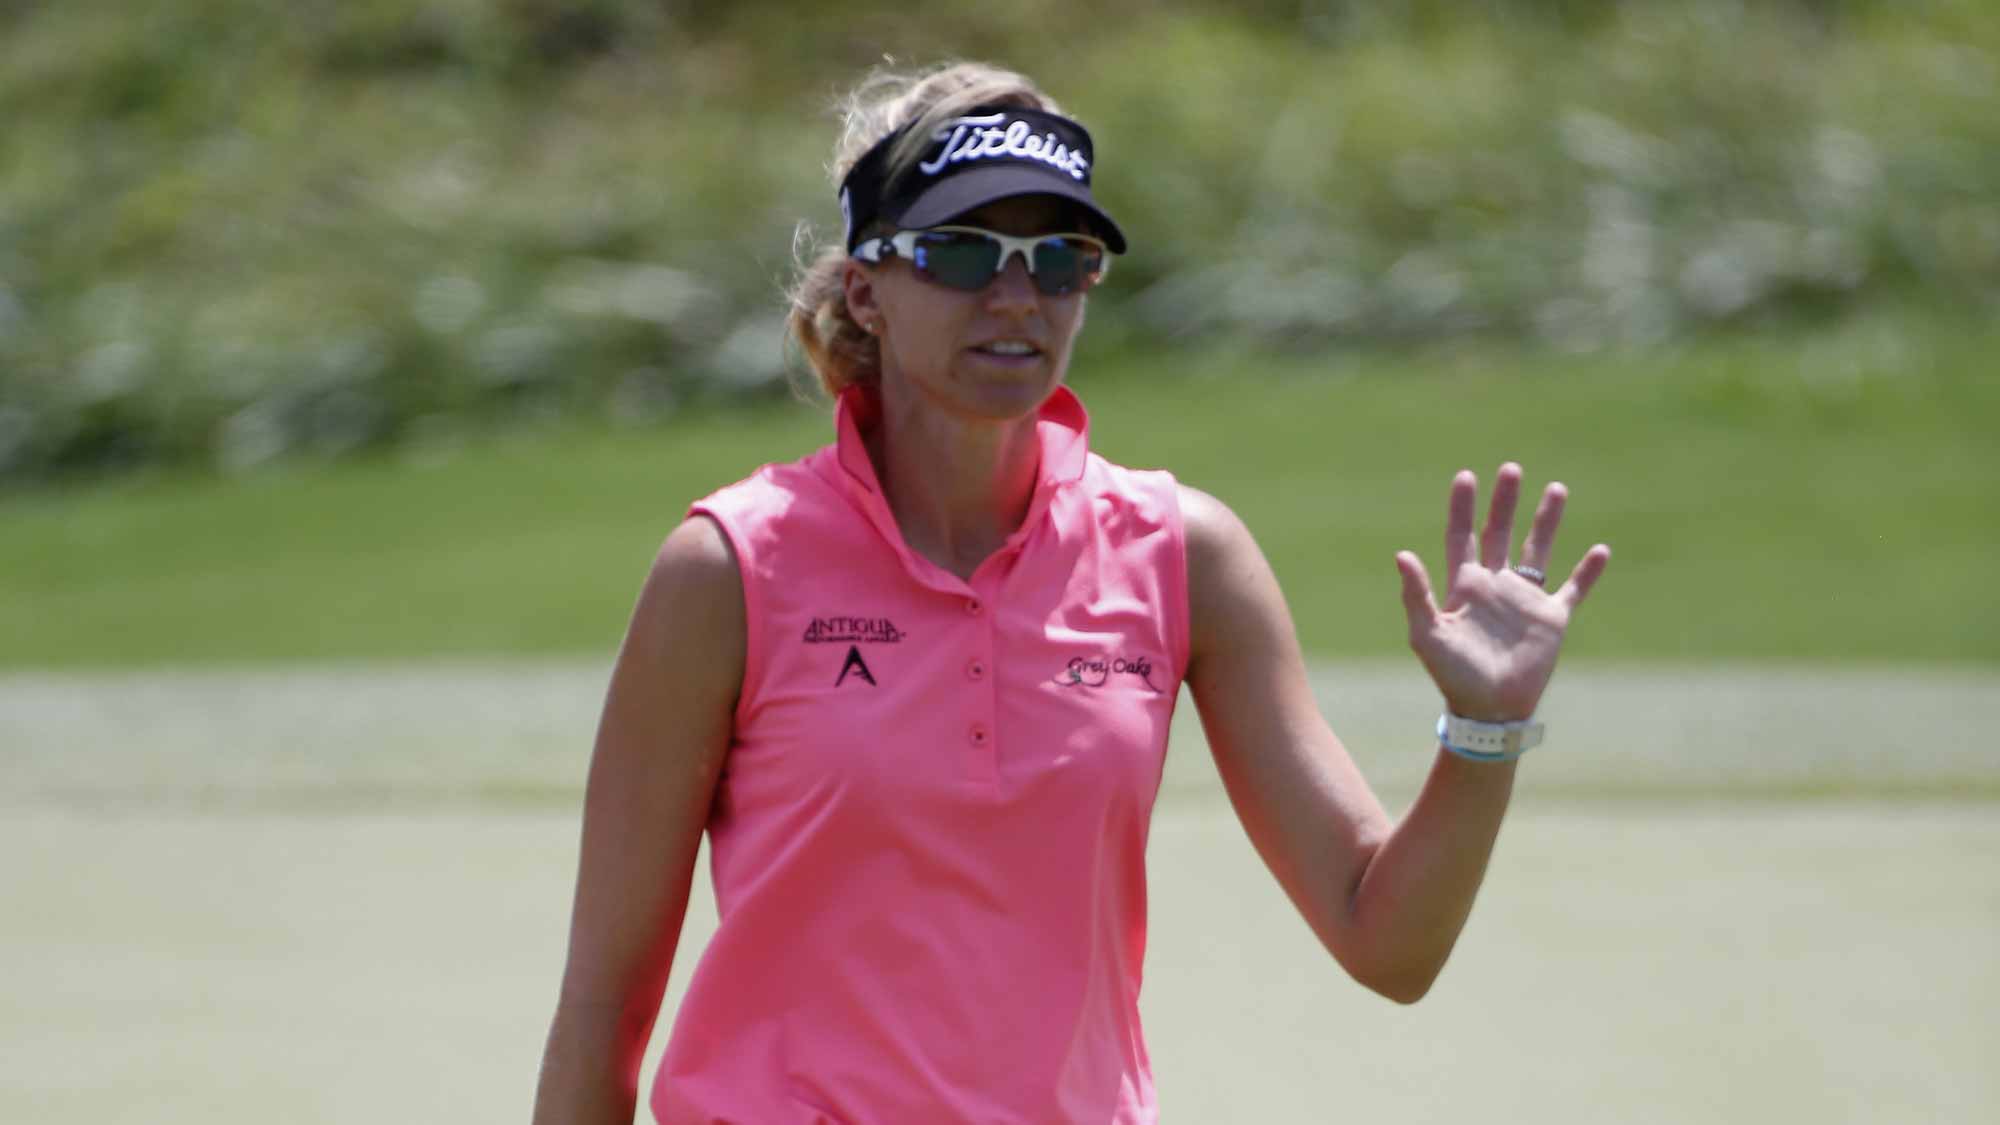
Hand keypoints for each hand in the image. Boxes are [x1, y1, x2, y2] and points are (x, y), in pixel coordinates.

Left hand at [1394, 463, 1610, 722]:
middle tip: (1511, 469)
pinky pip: (1573, 589)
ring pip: (1539, 550)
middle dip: (1505, 502)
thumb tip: (1401, 555)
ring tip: (1556, 488)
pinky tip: (1601, 550)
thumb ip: (1416, 595)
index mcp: (1465, 585)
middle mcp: (1496, 585)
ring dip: (1546, 521)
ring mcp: (1525, 600)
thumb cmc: (1453, 675)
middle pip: (1500, 533)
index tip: (1466, 477)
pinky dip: (1587, 572)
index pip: (1462, 537)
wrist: (1489, 710)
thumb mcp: (1427, 634)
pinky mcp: (1551, 619)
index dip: (1463, 508)